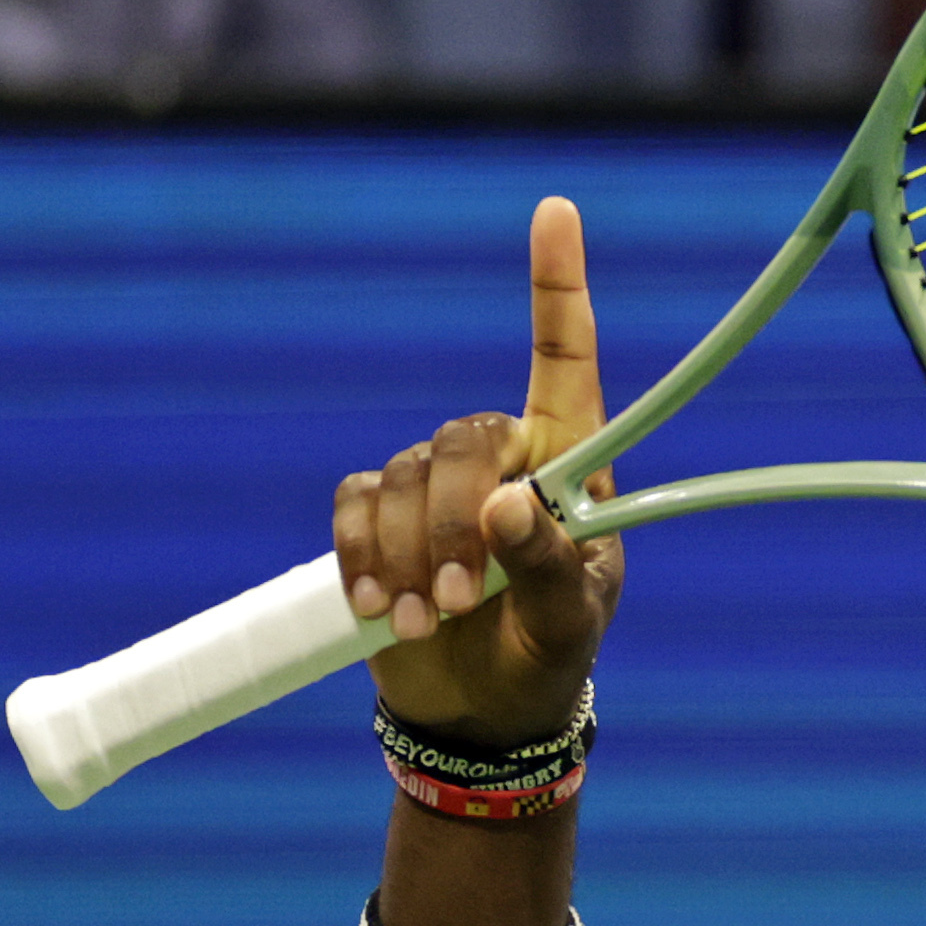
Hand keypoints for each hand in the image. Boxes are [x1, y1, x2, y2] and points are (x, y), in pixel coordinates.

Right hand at [335, 197, 626, 751]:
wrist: (478, 715)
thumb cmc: (545, 659)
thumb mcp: (566, 626)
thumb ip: (548, 567)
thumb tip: (506, 508)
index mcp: (569, 468)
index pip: (565, 362)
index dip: (557, 288)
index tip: (555, 210)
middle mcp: (504, 459)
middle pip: (465, 440)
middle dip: (453, 521)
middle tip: (460, 599)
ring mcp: (435, 485)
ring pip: (403, 479)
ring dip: (408, 556)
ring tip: (426, 622)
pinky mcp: (379, 516)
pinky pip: (356, 505)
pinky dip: (362, 557)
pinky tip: (377, 608)